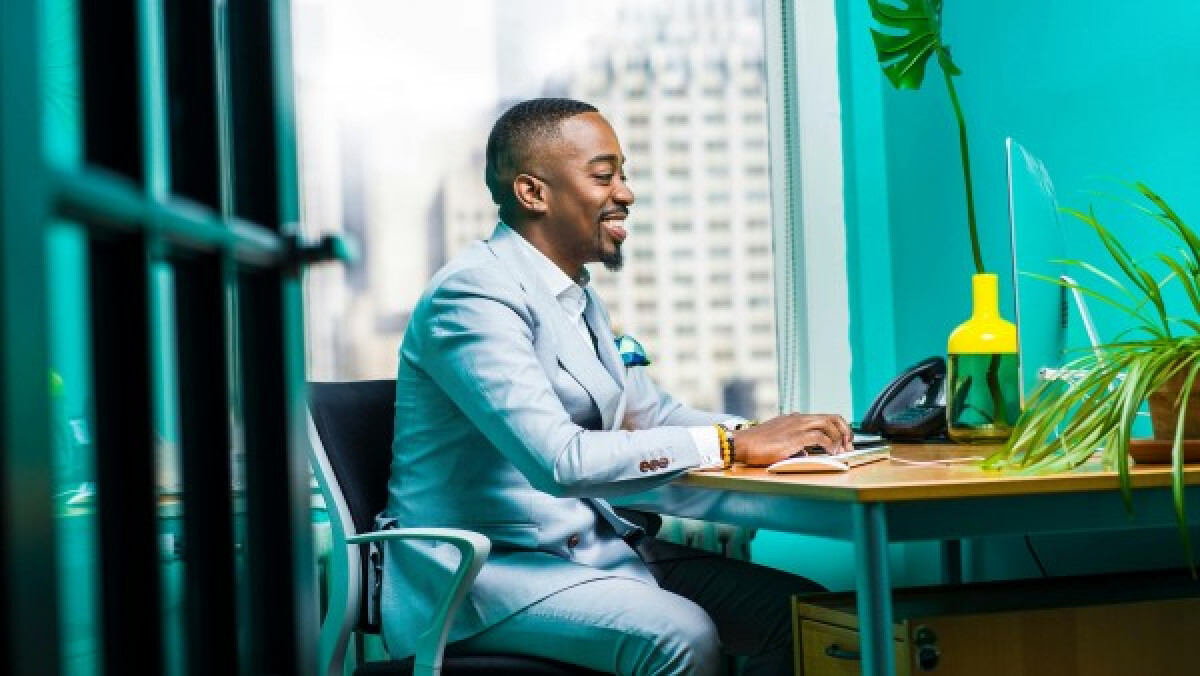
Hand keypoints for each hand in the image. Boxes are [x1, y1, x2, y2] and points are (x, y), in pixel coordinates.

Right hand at [732, 413, 853, 465]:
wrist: (742, 444)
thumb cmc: (756, 445)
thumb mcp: (778, 440)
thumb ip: (793, 441)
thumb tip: (806, 451)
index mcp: (795, 418)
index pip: (824, 417)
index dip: (838, 428)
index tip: (843, 441)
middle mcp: (798, 419)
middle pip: (832, 417)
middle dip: (845, 431)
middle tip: (849, 445)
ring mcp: (797, 426)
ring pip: (829, 424)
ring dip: (839, 438)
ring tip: (842, 451)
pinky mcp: (795, 437)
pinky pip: (820, 437)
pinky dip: (830, 444)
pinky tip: (831, 453)